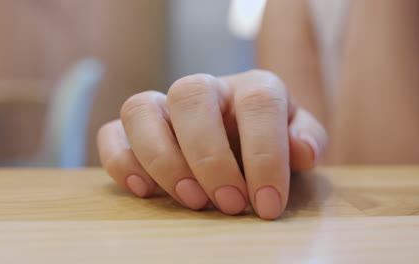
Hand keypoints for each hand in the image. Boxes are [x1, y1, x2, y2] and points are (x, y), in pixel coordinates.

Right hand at [97, 70, 327, 219]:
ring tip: (191, 200)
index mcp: (251, 87)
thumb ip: (306, 139)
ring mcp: (165, 107)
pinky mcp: (135, 129)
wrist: (240, 141)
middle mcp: (205, 89)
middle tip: (228, 204)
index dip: (265, 154)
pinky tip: (145, 191)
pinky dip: (122, 161)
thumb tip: (303, 150)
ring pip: (140, 108)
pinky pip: (112, 133)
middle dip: (209, 156)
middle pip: (190, 95)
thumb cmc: (269, 143)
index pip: (258, 102)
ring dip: (162, 158)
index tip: (268, 205)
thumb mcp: (298, 140)